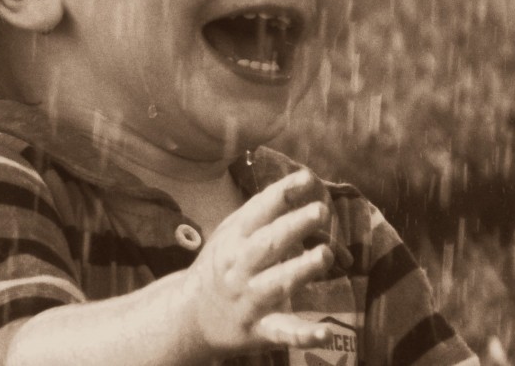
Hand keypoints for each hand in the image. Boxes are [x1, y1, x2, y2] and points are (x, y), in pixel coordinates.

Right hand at [180, 169, 333, 356]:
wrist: (189, 316)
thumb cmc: (222, 265)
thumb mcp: (232, 232)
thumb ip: (264, 210)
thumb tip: (304, 180)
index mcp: (234, 238)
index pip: (259, 211)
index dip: (283, 193)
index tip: (306, 178)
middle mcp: (239, 267)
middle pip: (268, 244)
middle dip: (294, 227)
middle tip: (321, 211)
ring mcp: (248, 300)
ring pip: (277, 284)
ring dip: (301, 269)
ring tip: (325, 254)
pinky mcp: (258, 331)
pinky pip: (282, 332)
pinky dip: (304, 334)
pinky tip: (326, 333)